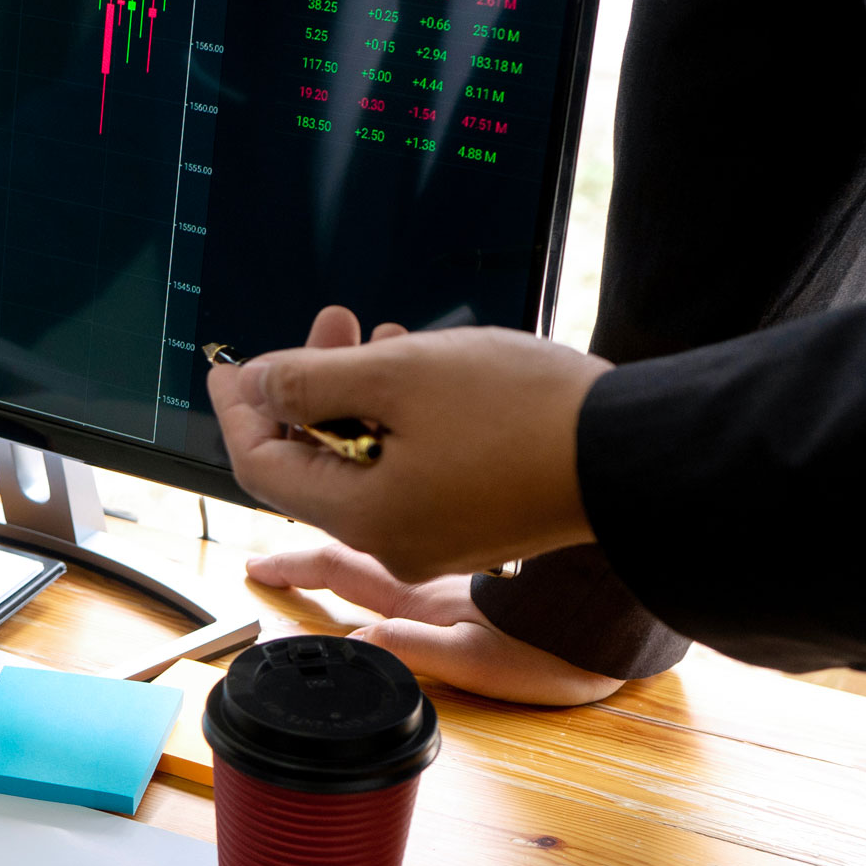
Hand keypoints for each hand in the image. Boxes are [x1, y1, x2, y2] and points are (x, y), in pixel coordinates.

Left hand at [208, 306, 611, 581]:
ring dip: (358, 397)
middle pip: (315, 465)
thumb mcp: (399, 379)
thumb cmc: (523, 414)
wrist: (637, 453)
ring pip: (367, 461)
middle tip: (325, 323)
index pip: (262, 467)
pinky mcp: (476, 521)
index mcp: (363, 517)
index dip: (239, 411)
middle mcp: (393, 541)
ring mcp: (438, 537)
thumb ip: (314, 381)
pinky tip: (418, 368)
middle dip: (309, 390)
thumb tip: (260, 386)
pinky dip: (399, 420)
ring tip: (374, 334)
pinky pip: (411, 469)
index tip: (227, 365)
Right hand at [249, 543, 622, 705]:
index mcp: (420, 592)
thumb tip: (366, 638)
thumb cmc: (560, 649)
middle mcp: (434, 569)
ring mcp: (462, 563)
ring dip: (358, 510)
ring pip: (395, 527)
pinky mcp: (492, 562)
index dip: (294, 565)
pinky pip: (434, 531)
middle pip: (358, 541)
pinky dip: (408, 519)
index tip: (257, 562)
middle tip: (278, 530)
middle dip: (312, 536)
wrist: (619, 626)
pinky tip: (407, 529)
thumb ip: (423, 648)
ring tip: (331, 500)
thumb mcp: (483, 662)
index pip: (340, 568)